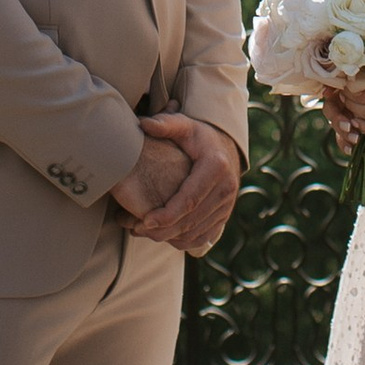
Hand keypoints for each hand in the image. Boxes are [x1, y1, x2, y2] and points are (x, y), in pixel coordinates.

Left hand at [116, 112, 242, 255]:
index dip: (166, 214)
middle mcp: (227, 188)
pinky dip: (181, 241)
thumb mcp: (184, 125)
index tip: (143, 220)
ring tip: (143, 232)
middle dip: (162, 230)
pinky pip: (202, 238)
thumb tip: (143, 124)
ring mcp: (228, 205)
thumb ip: (164, 123)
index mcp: (216, 167)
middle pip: (191, 221)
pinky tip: (162, 236)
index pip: (189, 199)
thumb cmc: (199, 137)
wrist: (226, 148)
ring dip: (168, 238)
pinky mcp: (224, 216)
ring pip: (195, 233)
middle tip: (136, 229)